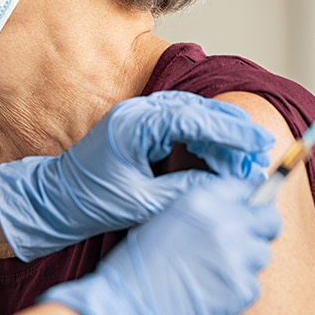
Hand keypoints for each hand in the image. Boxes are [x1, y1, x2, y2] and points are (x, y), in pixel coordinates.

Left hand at [0, 91, 272, 261]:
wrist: (54, 201)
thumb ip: (185, 192)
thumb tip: (225, 188)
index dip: (231, 131)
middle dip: (232, 132)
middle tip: (260, 152)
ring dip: (220, 136)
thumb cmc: (89, 202)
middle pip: (198, 111)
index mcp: (135, 125)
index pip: (194, 119)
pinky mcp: (139, 128)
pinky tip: (219, 158)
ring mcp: (137, 117)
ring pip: (192, 116)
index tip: (258, 144)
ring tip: (246, 158)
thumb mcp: (143, 203)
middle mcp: (137, 112)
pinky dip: (203, 139)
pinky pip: (180, 126)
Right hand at [39, 177, 281, 314]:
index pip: (246, 190)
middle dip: (260, 230)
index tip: (246, 215)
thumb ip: (202, 214)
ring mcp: (236, 257)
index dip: (247, 204)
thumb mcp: (164, 221)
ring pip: (261, 255)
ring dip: (245, 264)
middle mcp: (224, 223)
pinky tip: (210, 295)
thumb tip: (235, 214)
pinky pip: (253, 286)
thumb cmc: (136, 269)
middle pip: (268, 220)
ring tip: (213, 276)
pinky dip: (236, 292)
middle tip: (243, 244)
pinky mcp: (242, 290)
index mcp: (201, 201)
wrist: (125, 310)